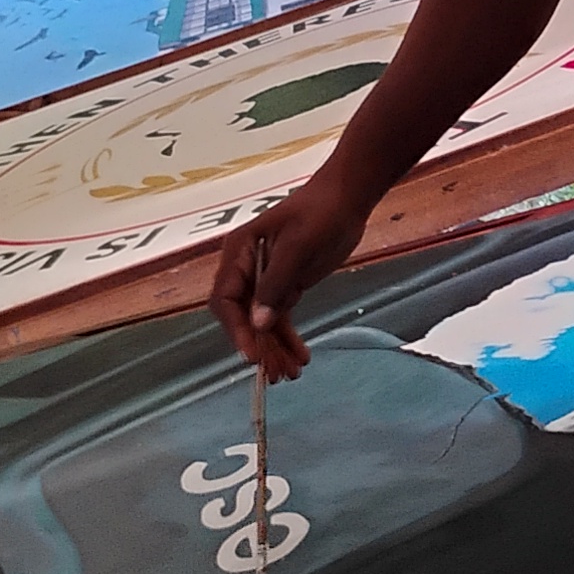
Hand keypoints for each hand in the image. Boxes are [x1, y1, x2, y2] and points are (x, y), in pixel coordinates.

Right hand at [211, 174, 374, 381]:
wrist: (348, 199)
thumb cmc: (320, 214)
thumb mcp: (298, 247)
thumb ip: (276, 285)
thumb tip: (257, 323)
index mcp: (239, 253)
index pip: (225, 299)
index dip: (236, 329)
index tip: (252, 354)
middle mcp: (246, 268)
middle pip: (243, 316)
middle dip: (258, 346)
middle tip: (275, 374)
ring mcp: (265, 279)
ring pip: (263, 322)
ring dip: (274, 348)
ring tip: (291, 374)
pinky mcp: (286, 285)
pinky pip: (280, 318)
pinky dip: (288, 338)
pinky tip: (300, 357)